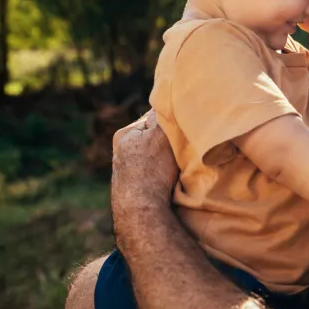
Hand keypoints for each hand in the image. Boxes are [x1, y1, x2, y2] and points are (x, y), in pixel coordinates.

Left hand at [111, 111, 178, 243]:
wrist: (141, 210)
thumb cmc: (151, 169)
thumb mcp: (160, 133)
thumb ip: (164, 114)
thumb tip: (167, 97)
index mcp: (125, 134)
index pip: (153, 117)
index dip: (172, 117)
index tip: (187, 119)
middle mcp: (122, 152)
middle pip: (154, 137)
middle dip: (169, 138)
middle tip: (187, 141)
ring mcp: (127, 172)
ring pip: (155, 156)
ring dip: (168, 157)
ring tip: (181, 162)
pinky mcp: (135, 190)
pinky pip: (155, 173)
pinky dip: (165, 173)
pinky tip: (175, 178)